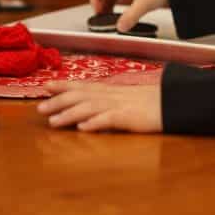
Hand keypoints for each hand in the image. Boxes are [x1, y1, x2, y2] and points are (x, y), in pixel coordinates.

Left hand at [37, 82, 162, 132]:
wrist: (174, 103)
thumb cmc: (151, 103)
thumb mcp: (126, 99)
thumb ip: (107, 103)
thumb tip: (87, 112)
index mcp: (110, 90)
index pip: (81, 86)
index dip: (62, 85)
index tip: (45, 86)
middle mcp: (111, 95)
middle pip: (80, 96)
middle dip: (58, 102)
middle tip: (39, 108)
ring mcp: (120, 106)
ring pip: (90, 107)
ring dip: (69, 114)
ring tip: (54, 122)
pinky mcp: (130, 118)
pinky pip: (110, 120)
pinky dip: (96, 123)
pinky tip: (84, 128)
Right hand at [90, 0, 167, 31]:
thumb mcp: (143, 4)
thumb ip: (130, 17)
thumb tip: (119, 28)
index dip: (95, 0)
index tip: (97, 14)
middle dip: (102, 6)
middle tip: (103, 20)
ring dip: (110, 8)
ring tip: (111, 21)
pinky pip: (124, 2)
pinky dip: (121, 10)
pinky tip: (124, 18)